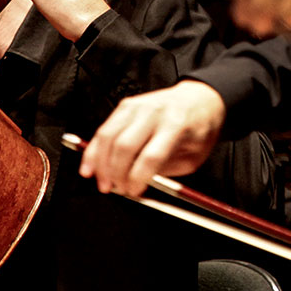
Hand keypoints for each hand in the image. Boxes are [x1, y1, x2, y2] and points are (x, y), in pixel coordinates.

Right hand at [79, 80, 226, 196]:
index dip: (138, 178)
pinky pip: (105, 129)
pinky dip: (94, 150)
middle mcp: (154, 113)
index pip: (151, 156)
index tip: (134, 192)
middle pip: (125, 146)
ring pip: (109, 136)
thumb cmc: (199, 128)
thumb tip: (140, 185)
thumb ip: (169, 171)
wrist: (200, 98)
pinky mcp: (126, 105)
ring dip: (101, 164)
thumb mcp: (195, 155)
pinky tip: (91, 166)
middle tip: (117, 190)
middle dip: (117, 173)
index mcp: (176, 125)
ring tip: (103, 183)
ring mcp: (137, 106)